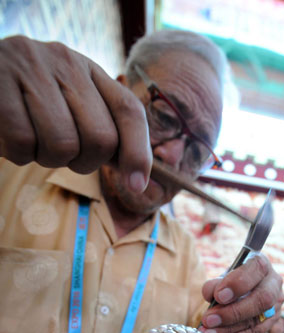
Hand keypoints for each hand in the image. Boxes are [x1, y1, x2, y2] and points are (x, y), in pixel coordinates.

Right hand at [0, 36, 151, 192]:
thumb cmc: (30, 101)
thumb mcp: (72, 105)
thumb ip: (104, 129)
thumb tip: (137, 177)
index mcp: (90, 71)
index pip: (129, 111)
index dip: (138, 153)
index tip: (137, 186)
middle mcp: (66, 63)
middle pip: (101, 139)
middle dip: (84, 162)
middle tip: (61, 151)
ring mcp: (31, 69)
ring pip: (63, 145)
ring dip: (48, 159)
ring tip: (33, 140)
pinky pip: (23, 143)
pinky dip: (17, 153)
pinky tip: (8, 135)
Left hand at [200, 254, 283, 332]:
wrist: (245, 289)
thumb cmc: (232, 280)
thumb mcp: (222, 277)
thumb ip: (215, 284)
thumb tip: (211, 295)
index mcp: (261, 264)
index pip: (256, 269)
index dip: (238, 283)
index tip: (219, 296)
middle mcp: (273, 282)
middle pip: (262, 298)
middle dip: (233, 311)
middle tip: (209, 319)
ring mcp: (276, 303)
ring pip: (258, 317)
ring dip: (231, 328)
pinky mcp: (273, 320)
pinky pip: (257, 332)